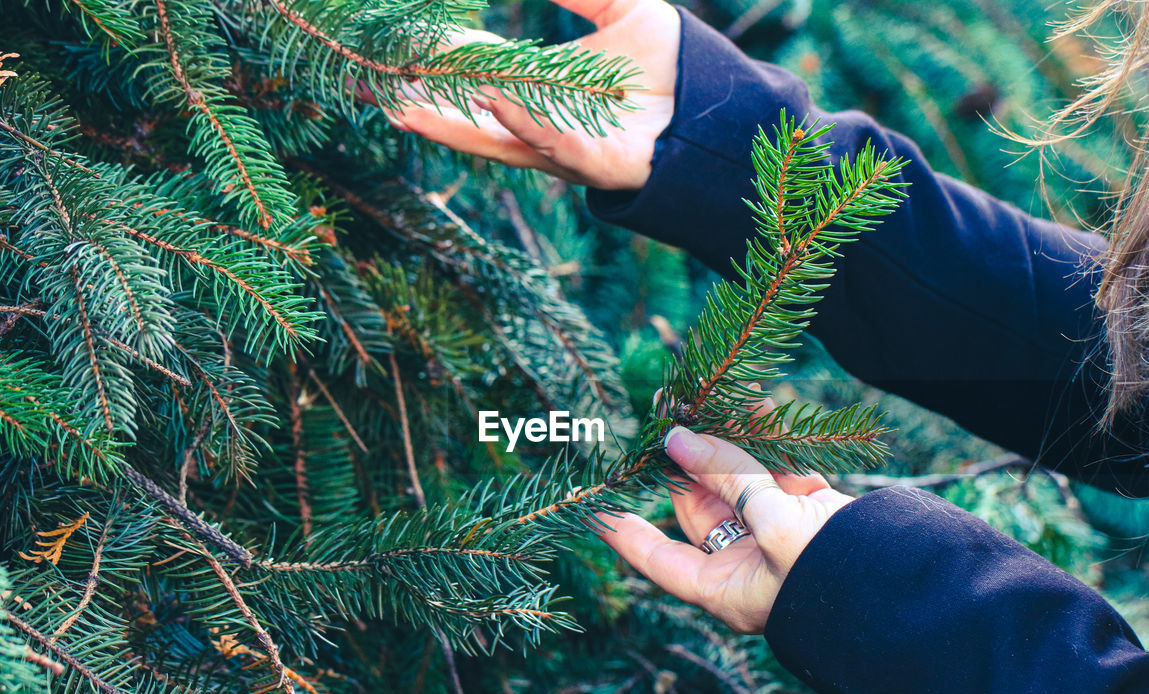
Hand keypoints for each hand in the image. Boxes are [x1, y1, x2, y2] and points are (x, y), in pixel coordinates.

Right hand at [382, 0, 678, 189]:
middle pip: (469, 114)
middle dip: (421, 102)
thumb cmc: (673, 65)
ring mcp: (565, 147)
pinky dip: (520, 121)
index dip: (438, 61)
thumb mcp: (619, 8)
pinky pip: (551, 143)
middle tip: (371, 85)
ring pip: (496, 136)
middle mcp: (543, 123)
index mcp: (543, 89)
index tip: (402, 43)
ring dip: (450, 121)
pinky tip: (490, 99)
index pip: (477, 73)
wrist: (720, 109)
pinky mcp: (594, 165)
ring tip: (404, 104)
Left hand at [597, 424, 853, 633]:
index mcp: (724, 588)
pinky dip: (769, 440)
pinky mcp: (813, 511)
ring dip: (725, 444)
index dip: (624, 531)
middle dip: (683, 463)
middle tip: (665, 417)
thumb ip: (726, 477)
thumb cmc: (830, 575)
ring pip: (738, 483)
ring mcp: (779, 536)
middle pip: (698, 507)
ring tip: (705, 399)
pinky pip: (779, 472)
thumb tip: (677, 436)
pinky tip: (755, 404)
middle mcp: (746, 563)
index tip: (592, 505)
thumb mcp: (770, 526)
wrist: (910, 584)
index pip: (658, 558)